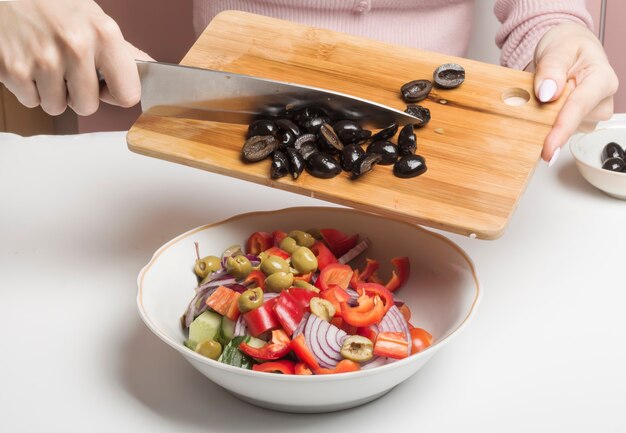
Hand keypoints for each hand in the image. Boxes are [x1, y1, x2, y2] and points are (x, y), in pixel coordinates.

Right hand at [0, 0, 152, 115]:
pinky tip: (27, 62)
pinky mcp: (14, 69)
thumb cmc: (53, 3)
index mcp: (104, 34)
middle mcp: (76, 46)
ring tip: (46, 63)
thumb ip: (121, 51)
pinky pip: (31, 101)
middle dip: (78, 95)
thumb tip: (151, 71)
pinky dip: (29, 88)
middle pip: (88, 107)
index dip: (116, 94)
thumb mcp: (94, 19)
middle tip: (67, 69)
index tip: (106, 86)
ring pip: (58, 107)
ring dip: (52, 93)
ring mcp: (43, 59)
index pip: (128, 94)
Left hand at [532, 22, 618, 165]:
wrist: (567, 50)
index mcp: (602, 79)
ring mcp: (591, 115)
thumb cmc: (566, 47)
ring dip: (545, 118)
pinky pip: (558, 130)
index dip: (562, 129)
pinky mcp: (579, 123)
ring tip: (542, 95)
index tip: (549, 148)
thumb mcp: (556, 49)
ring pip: (562, 128)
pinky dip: (545, 121)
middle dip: (546, 119)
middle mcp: (601, 100)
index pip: (579, 107)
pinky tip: (544, 108)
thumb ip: (550, 70)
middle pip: (570, 122)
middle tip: (532, 98)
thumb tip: (548, 93)